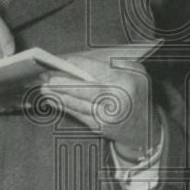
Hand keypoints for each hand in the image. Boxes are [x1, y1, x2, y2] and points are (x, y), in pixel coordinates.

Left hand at [41, 54, 158, 152]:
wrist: (145, 128)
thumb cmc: (136, 94)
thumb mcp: (135, 73)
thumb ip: (113, 64)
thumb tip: (82, 62)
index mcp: (126, 81)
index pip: (96, 70)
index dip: (76, 64)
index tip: (61, 60)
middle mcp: (118, 99)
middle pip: (84, 88)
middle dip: (63, 81)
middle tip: (45, 75)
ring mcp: (108, 115)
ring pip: (78, 103)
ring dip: (58, 95)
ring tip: (44, 87)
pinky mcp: (100, 127)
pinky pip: (78, 114)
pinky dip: (64, 106)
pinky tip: (54, 100)